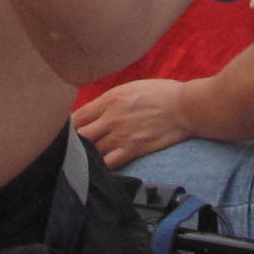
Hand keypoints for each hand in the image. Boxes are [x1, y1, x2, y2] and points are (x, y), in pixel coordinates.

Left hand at [77, 77, 197, 167]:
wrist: (185, 107)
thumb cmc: (160, 93)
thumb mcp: (130, 87)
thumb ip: (109, 100)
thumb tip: (93, 111)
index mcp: (109, 100)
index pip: (77, 116)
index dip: (68, 125)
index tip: (67, 130)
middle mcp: (111, 118)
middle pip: (80, 136)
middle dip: (73, 141)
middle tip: (73, 146)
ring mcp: (122, 136)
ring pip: (92, 151)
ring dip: (87, 154)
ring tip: (85, 157)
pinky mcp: (134, 150)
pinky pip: (109, 163)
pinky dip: (102, 166)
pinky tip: (101, 166)